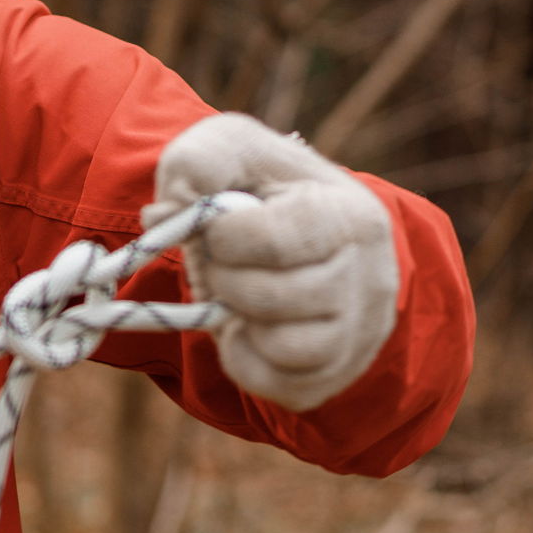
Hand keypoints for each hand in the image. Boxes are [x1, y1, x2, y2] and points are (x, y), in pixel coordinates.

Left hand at [144, 114, 397, 411]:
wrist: (312, 235)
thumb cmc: (266, 188)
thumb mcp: (235, 149)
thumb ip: (199, 163)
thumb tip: (163, 217)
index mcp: (349, 215)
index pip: (272, 240)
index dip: (221, 236)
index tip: (215, 226)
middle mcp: (369, 279)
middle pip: (270, 296)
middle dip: (223, 277)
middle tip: (222, 261)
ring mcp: (357, 332)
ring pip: (281, 346)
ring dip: (238, 319)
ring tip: (238, 291)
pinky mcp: (334, 373)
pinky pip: (276, 383)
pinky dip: (244, 356)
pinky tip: (246, 325)